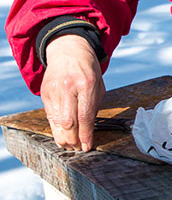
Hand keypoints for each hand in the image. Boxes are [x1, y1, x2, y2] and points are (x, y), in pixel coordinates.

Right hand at [40, 34, 105, 150]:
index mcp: (86, 84)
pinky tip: (61, 134)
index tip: (87, 147)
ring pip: (56, 122)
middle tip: (78, 148)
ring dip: (63, 137)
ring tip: (70, 145)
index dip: (86, 135)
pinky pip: (49, 116)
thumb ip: (94, 106)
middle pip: (68, 122)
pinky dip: (56, 128)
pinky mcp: (44, 94)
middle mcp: (68, 88)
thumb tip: (89, 129)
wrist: (69, 52)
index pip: (85, 116)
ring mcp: (54, 91)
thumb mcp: (98, 85)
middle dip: (73, 139)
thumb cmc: (87, 70)